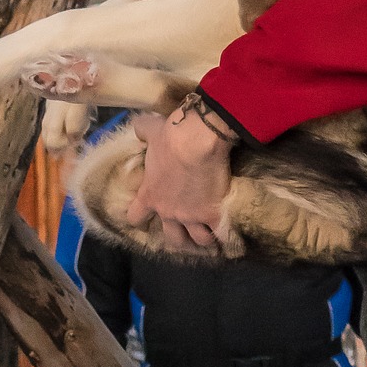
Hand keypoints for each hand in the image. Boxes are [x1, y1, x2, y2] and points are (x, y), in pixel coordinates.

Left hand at [127, 104, 232, 249]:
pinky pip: (221, 234)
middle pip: (171, 238)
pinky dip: (226, 238)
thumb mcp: (151, 130)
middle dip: (178, 239)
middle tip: (185, 235)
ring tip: (210, 241)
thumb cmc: (172, 136)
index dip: (140, 218)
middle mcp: (169, 211)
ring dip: (202, 240)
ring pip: (196, 240)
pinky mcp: (213, 214)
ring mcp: (191, 216)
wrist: (198, 141)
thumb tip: (137, 126)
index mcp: (150, 194)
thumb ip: (142, 130)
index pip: (135, 217)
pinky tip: (231, 239)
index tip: (146, 217)